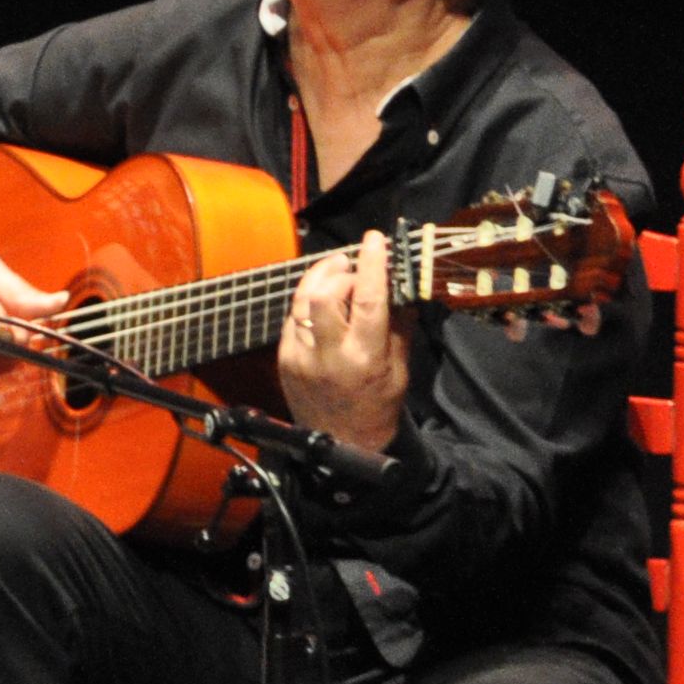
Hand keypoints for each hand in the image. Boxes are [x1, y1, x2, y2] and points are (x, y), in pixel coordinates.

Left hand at [280, 232, 408, 453]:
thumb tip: (399, 283)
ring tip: (338, 274)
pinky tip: (323, 303)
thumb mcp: (399, 366)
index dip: (372, 264)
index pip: (368, 298)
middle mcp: (328, 354)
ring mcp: (300, 356)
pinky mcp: (284, 359)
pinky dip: (308, 303)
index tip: (375, 239)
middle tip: (355, 269)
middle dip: (341, 273)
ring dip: (321, 281)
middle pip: (325, 293)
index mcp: (364, 356)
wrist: (343, 444)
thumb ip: (398, 323)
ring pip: (302, 301)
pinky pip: (293, 317)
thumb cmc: (378, 404)